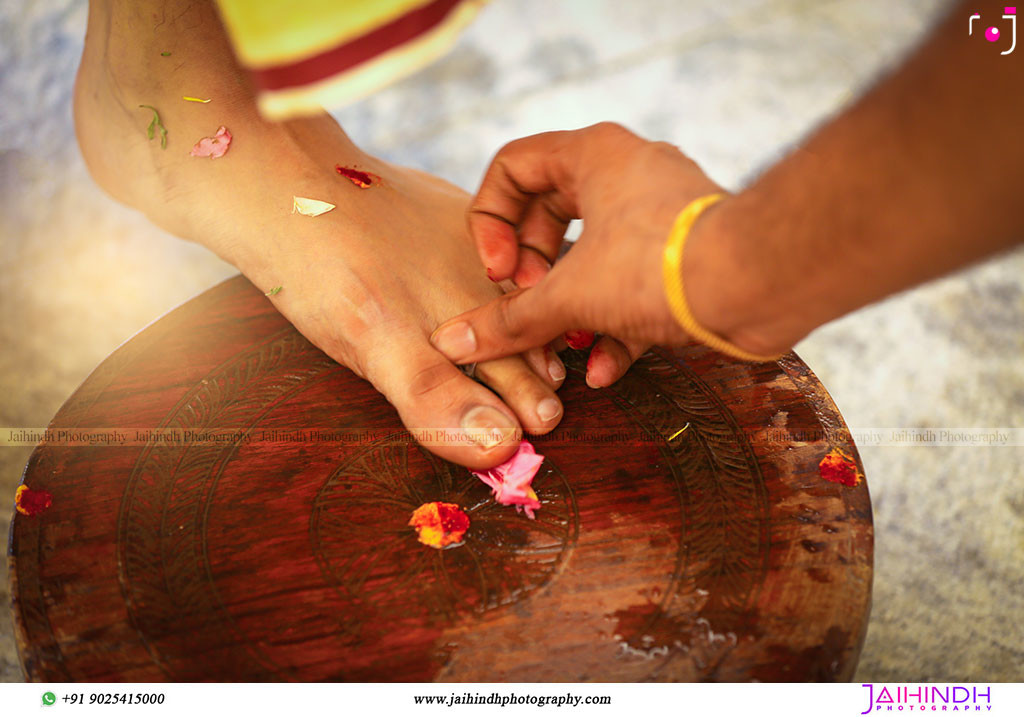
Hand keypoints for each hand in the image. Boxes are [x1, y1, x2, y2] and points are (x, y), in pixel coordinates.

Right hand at [430, 123, 759, 374]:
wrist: (759, 283)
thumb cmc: (660, 265)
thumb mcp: (570, 294)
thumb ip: (509, 320)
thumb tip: (454, 342)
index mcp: (593, 156)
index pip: (513, 166)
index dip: (490, 221)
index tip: (497, 271)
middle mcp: (627, 173)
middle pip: (549, 213)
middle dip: (531, 270)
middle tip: (527, 302)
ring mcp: (658, 214)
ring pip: (593, 255)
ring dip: (570, 306)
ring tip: (562, 345)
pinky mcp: (684, 256)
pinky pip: (634, 283)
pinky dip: (614, 324)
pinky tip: (603, 369)